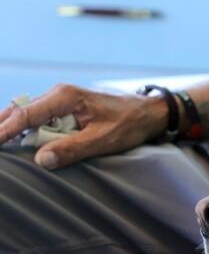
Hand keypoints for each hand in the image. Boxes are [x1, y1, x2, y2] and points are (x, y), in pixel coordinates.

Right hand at [0, 84, 167, 168]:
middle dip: (2, 127)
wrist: (149, 112)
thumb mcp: (103, 139)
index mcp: (64, 97)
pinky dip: (26, 129)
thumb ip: (72, 149)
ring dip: (13, 129)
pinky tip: (18, 141)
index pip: (24, 115)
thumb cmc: (130, 123)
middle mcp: (58, 94)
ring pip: (26, 115)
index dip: (3, 131)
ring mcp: (60, 100)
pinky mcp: (65, 108)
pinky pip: (39, 118)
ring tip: (3, 143)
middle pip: (19, 112)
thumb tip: (41, 159)